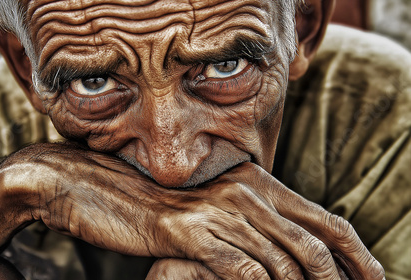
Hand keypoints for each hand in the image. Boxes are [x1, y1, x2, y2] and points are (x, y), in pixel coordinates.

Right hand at [6, 143, 383, 278]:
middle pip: (314, 243)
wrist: (89, 185)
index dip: (355, 252)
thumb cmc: (146, 200)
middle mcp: (242, 191)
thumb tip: (271, 251)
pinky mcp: (188, 232)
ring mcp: (216, 211)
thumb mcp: (203, 206)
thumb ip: (240, 220)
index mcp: (252, 182)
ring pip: (283, 262)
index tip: (371, 278)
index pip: (323, 219)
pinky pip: (243, 271)